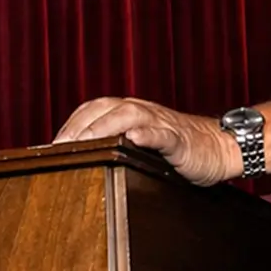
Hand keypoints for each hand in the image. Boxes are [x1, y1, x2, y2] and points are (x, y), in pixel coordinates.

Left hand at [52, 97, 241, 185]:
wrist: (221, 147)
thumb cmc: (177, 149)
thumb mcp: (141, 145)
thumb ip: (115, 144)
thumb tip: (79, 161)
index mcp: (128, 112)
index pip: (90, 111)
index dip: (69, 125)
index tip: (49, 146)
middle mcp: (141, 111)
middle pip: (102, 109)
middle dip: (78, 127)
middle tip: (58, 148)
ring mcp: (160, 123)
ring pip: (127, 115)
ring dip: (103, 127)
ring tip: (85, 142)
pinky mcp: (180, 139)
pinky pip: (162, 133)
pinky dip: (147, 133)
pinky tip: (133, 138)